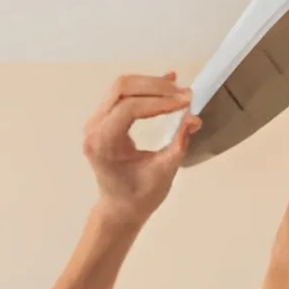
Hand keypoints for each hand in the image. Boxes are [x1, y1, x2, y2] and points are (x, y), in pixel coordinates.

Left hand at [83, 72, 199, 225]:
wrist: (120, 208)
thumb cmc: (140, 196)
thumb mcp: (163, 173)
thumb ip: (178, 144)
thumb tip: (194, 118)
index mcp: (104, 143)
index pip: (129, 108)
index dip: (159, 101)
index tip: (186, 102)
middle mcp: (94, 128)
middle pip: (122, 89)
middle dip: (156, 87)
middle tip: (185, 94)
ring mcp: (96, 121)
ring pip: (121, 87)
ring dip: (152, 85)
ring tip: (179, 91)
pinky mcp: (104, 119)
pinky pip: (123, 95)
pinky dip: (146, 88)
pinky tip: (168, 81)